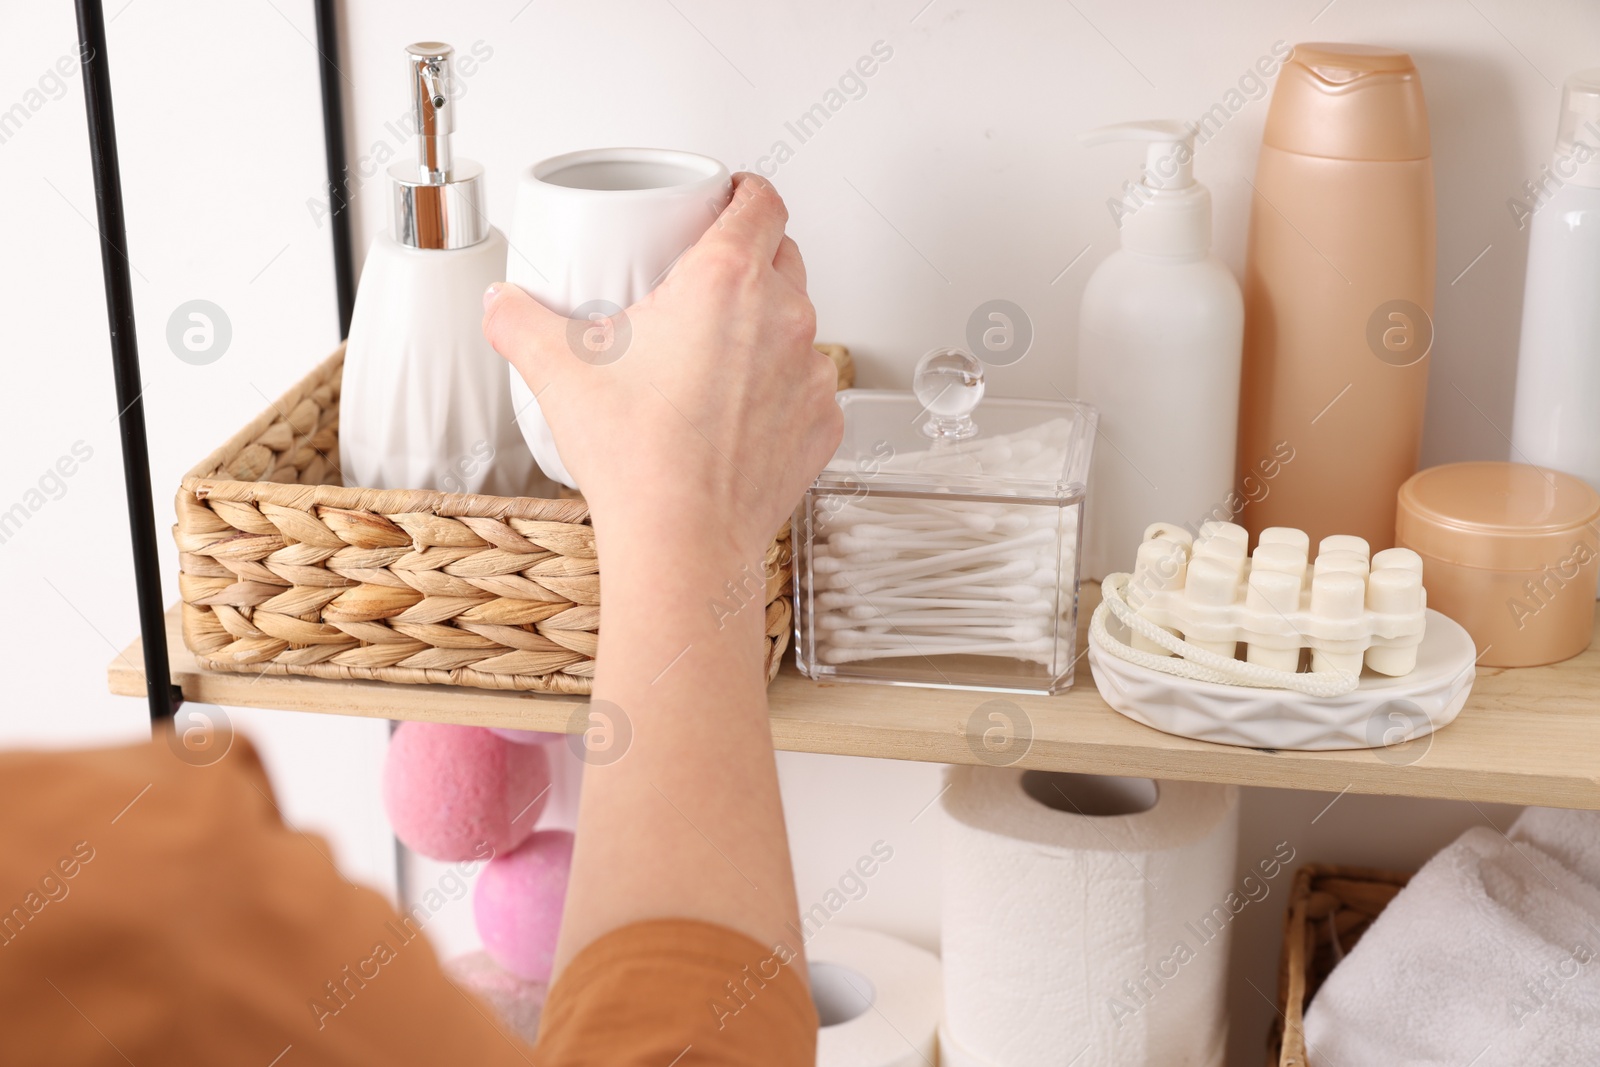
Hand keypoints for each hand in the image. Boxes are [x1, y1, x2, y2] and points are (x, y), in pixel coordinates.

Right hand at [482, 173, 842, 564]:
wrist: (683, 543)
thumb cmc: (637, 460)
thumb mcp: (558, 373)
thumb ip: (519, 322)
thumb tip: (501, 304)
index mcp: (726, 280)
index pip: (760, 202)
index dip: (745, 192)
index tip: (730, 196)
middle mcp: (782, 317)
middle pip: (784, 257)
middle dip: (751, 258)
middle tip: (705, 282)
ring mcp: (810, 372)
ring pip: (799, 323)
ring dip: (767, 327)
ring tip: (718, 354)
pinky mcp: (823, 423)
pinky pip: (809, 386)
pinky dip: (782, 388)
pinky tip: (741, 410)